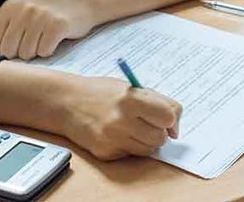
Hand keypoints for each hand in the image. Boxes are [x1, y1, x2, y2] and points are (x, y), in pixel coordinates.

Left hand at [0, 0, 95, 59]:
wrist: (79, 4)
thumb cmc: (44, 13)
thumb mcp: (15, 14)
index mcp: (9, 6)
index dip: (6, 46)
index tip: (19, 36)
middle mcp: (23, 9)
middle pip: (9, 51)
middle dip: (21, 50)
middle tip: (34, 36)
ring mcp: (41, 16)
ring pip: (27, 54)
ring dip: (36, 51)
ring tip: (44, 36)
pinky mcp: (57, 25)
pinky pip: (44, 52)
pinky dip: (50, 50)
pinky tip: (54, 39)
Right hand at [55, 75, 181, 159]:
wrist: (67, 102)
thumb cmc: (102, 92)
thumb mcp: (131, 88)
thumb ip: (158, 103)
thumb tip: (175, 130)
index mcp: (131, 99)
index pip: (168, 117)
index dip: (169, 118)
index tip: (164, 117)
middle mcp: (121, 120)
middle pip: (160, 138)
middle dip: (157, 131)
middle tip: (146, 122)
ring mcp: (112, 139)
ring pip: (148, 150)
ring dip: (145, 140)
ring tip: (132, 127)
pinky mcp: (105, 152)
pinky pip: (130, 155)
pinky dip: (129, 146)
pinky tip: (117, 133)